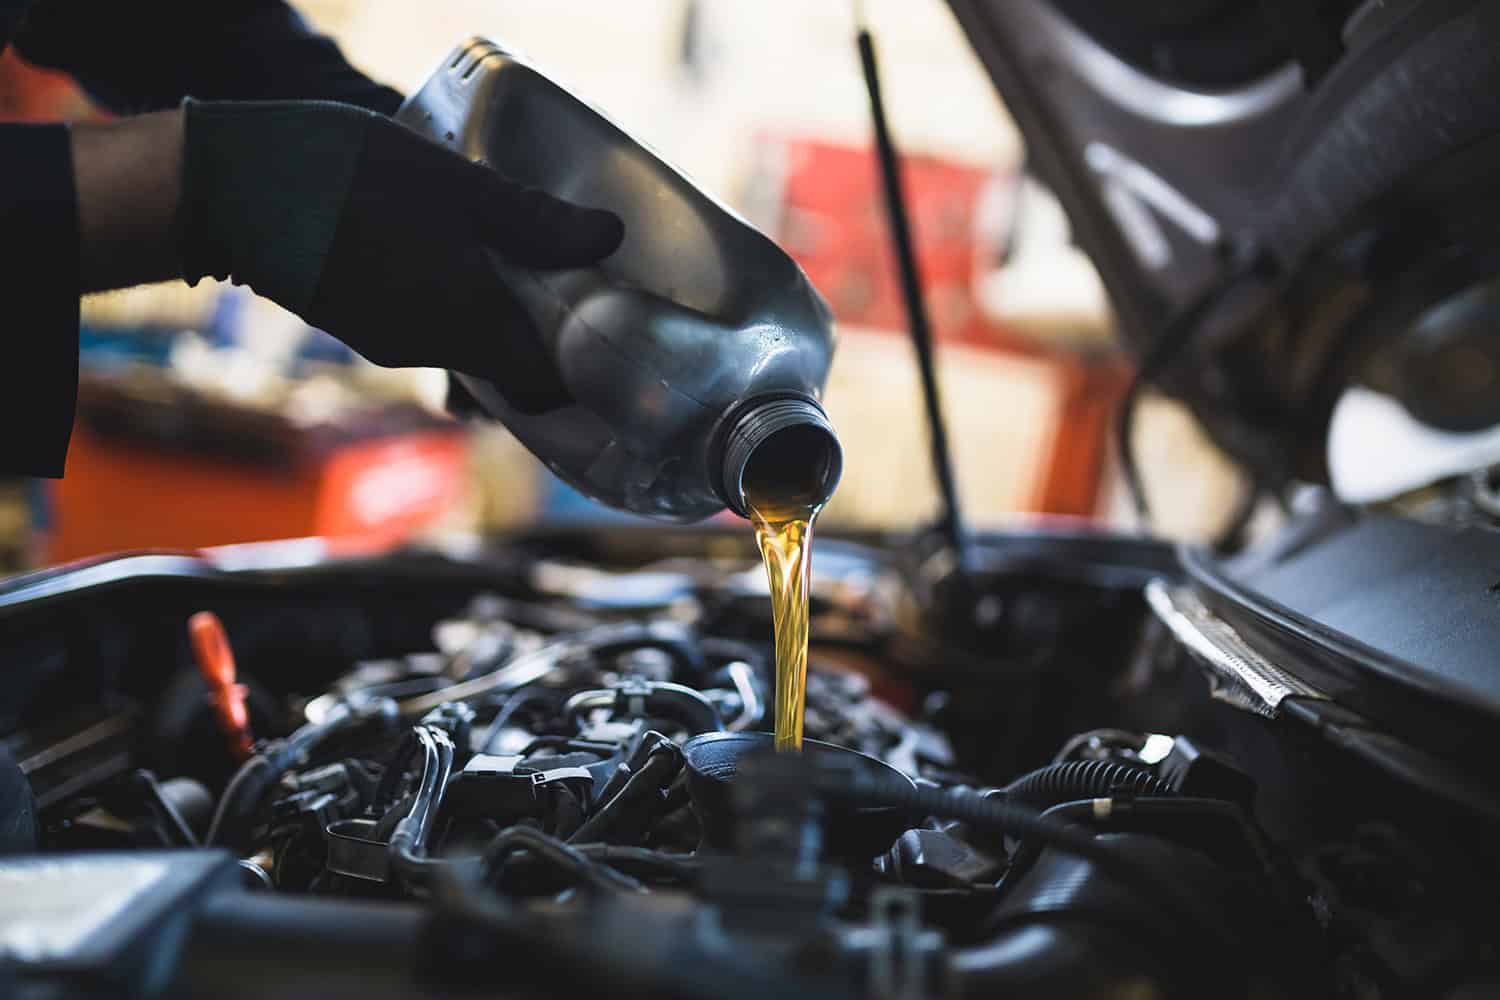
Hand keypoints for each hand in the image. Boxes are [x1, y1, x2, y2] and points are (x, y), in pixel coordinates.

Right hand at [175, 100, 622, 410]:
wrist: (226, 190)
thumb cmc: (341, 178)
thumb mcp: (452, 184)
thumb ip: (530, 219)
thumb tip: (606, 237)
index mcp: (464, 323)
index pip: (542, 385)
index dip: (579, 369)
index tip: (606, 335)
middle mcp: (428, 348)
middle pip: (509, 371)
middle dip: (545, 341)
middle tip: (575, 292)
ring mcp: (389, 342)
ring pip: (469, 349)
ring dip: (499, 320)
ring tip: (520, 268)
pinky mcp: (362, 324)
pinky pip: (431, 332)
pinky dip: (458, 309)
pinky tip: (460, 260)